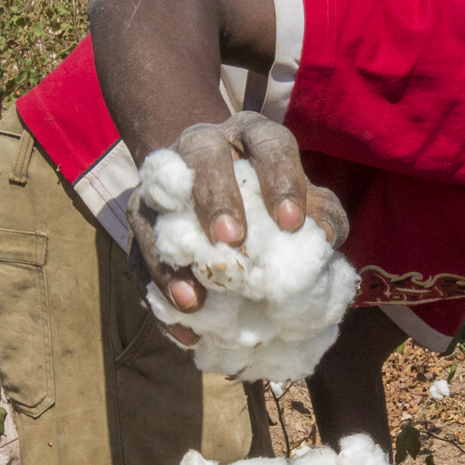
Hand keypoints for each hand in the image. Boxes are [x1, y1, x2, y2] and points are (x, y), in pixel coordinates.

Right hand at [128, 112, 347, 340]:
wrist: (216, 194)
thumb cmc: (272, 199)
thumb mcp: (302, 201)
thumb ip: (321, 214)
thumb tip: (326, 238)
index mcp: (251, 135)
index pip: (268, 142)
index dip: (281, 178)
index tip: (292, 223)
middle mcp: (202, 146)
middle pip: (203, 155)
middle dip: (216, 197)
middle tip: (231, 240)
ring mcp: (162, 182)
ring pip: (155, 207)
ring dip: (171, 258)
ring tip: (193, 302)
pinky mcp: (139, 218)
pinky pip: (138, 254)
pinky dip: (157, 293)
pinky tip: (183, 329)